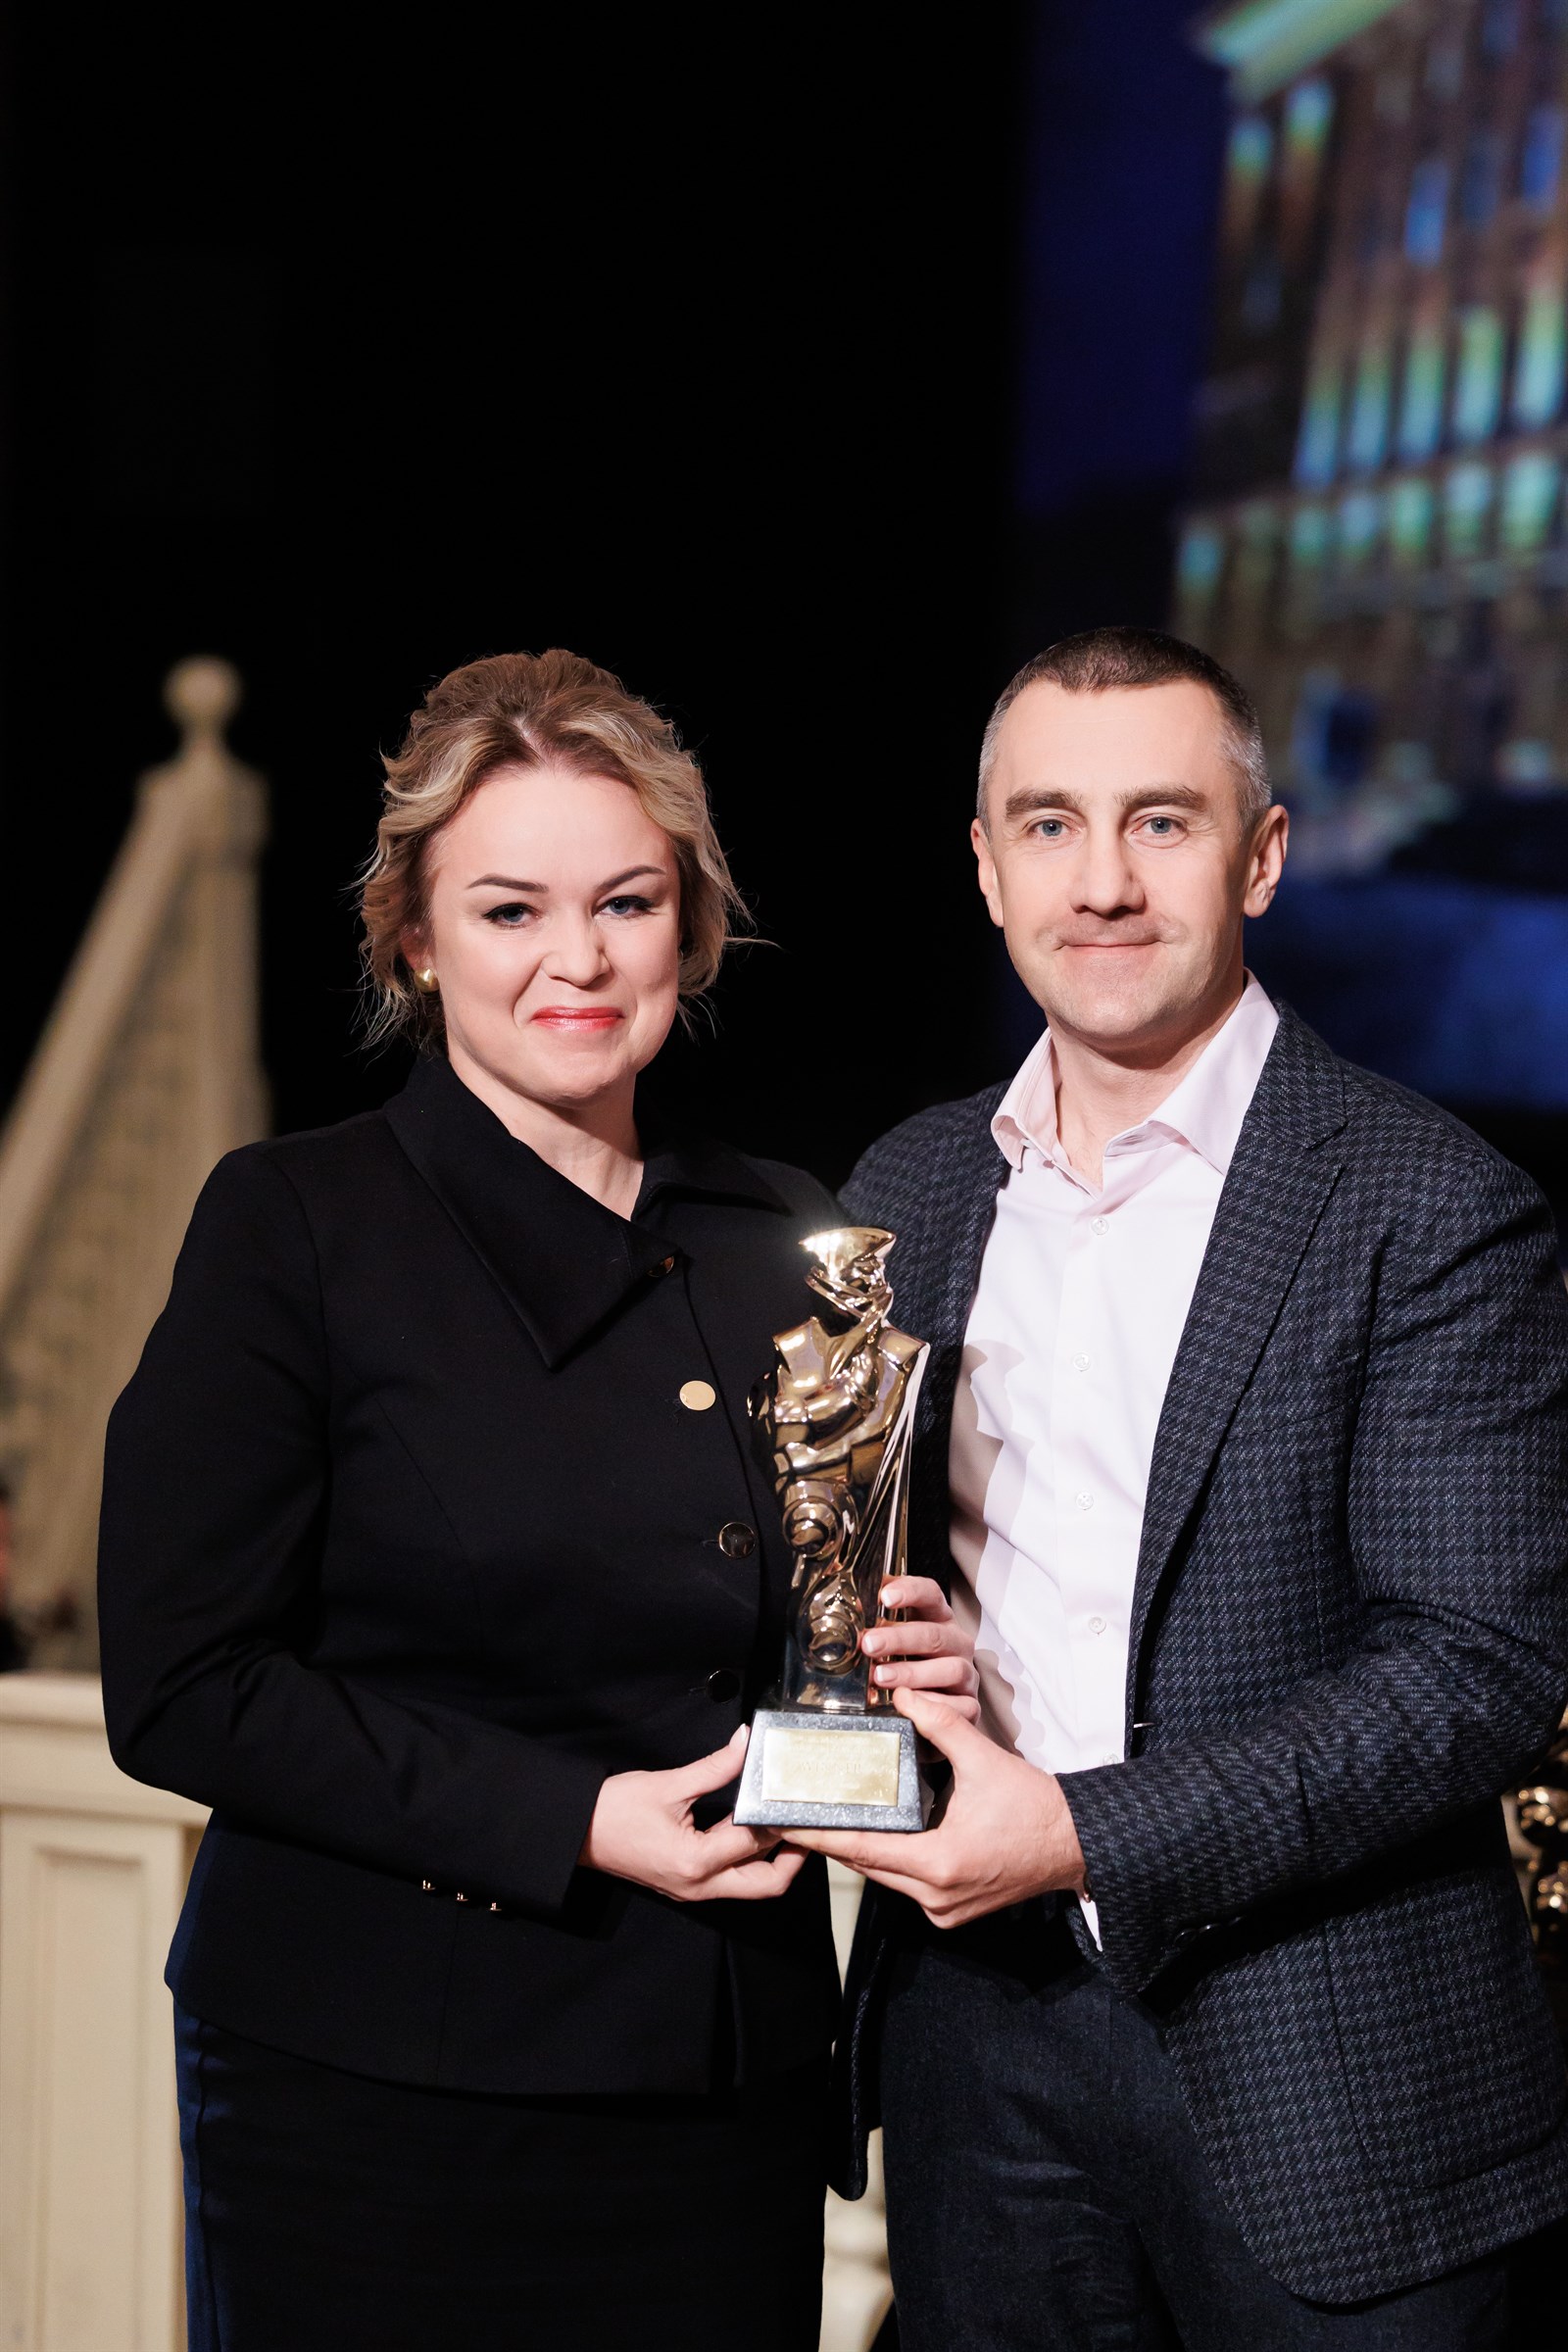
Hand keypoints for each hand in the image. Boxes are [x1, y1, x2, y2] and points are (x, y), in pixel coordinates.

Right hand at [580, 1726, 806, 1902]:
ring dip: (773, 1860)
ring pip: (750, 1886)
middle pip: (767, 1885)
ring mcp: (693, 1890)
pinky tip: (754, 1833)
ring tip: (785, 1824)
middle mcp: (699, 1886)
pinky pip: (731, 1880)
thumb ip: (715, 1767)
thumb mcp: (668, 1784)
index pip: (756, 1841)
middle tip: (806, 1824)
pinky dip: (749, 1860)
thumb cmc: (614, 1810)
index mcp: (696, 1862)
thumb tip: (746, 1742)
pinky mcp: (686, 1885)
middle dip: (793, 1858)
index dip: (778, 1815)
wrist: (578, 1832)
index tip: (795, 1793)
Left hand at [788, 1689, 1085, 1927]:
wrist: (1076, 1843)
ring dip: (865, 1851)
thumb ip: (939, 1725)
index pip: (863, 1850)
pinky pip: (909, 1887)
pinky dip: (892, 1863)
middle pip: (869, 1868)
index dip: (821, 1837)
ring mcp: (946, 1910)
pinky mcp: (954, 1911)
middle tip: (802, 1815)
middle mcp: (937, 1896)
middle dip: (836, 1841)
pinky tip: (880, 1836)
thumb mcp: (983, 1759)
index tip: (788, 1825)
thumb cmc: (1035, 1807)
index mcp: (939, 1864)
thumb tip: (902, 1697)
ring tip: (833, 1821)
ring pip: (887, 1879)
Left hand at [861, 1577, 978, 1720]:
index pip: (930, 1595)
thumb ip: (878, 1619)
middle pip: (934, 1634)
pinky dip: (934, 1705)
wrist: (938, 1707)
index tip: (885, 1597)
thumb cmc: (910, 1664)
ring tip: (881, 1677)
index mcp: (939, 1619)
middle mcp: (956, 1643)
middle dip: (899, 1638)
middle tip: (869, 1644)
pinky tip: (909, 1705)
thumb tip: (852, 1603)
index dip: (910, 1592)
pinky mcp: (970, 1704)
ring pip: (950, 1668)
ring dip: (912, 1673)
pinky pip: (960, 1705)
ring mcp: (966, 1674)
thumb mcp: (894, 1637)